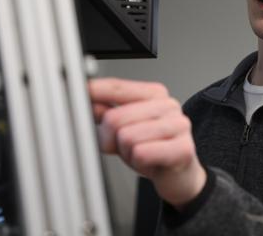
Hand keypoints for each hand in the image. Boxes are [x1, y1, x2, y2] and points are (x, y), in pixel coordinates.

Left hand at [89, 77, 205, 208]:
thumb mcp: (127, 128)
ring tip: (140, 153)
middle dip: (111, 138)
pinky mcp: (182, 148)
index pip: (118, 87)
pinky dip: (138, 162)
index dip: (96, 91)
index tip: (81, 91)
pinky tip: (149, 162)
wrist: (181, 175)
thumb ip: (108, 113)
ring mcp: (178, 125)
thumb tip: (88, 103)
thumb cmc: (154, 149)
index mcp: (154, 94)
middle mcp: (168, 105)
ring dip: (127, 152)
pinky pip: (141, 153)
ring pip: (127, 137)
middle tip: (122, 146)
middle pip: (116, 117)